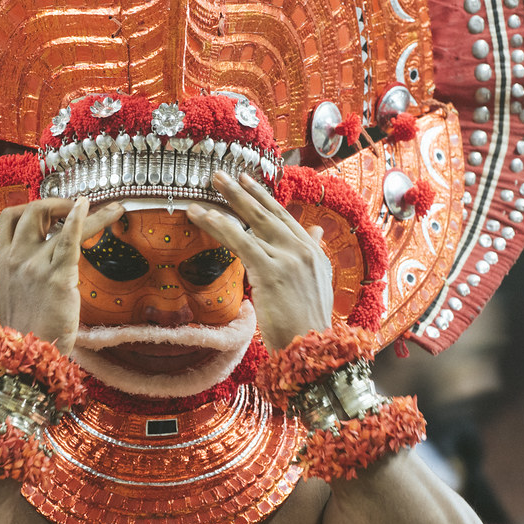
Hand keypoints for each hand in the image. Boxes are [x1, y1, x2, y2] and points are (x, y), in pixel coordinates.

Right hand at [0, 198, 122, 354]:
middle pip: (32, 210)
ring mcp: (35, 266)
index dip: (31, 207)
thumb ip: (19, 277)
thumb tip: (36, 267)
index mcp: (1, 262)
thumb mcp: (9, 298)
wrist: (24, 360)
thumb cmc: (21, 333)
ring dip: (89, 212)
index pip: (10, 218)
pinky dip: (84, 220)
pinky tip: (104, 211)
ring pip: (60, 222)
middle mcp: (15, 258)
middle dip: (56, 203)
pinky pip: (70, 240)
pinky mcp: (57, 278)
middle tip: (79, 208)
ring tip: (114, 210)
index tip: (51, 211)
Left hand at [186, 173, 333, 349]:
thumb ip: (313, 254)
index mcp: (312, 252)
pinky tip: (205, 217)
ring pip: (252, 223)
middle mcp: (302, 249)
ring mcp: (288, 258)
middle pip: (267, 212)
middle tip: (220, 176)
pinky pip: (242, 241)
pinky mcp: (272, 270)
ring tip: (207, 189)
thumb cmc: (308, 324)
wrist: (313, 348)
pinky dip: (222, 226)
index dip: (262, 197)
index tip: (246, 181)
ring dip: (226, 203)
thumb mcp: (318, 282)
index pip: (282, 217)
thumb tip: (315, 232)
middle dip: (241, 191)